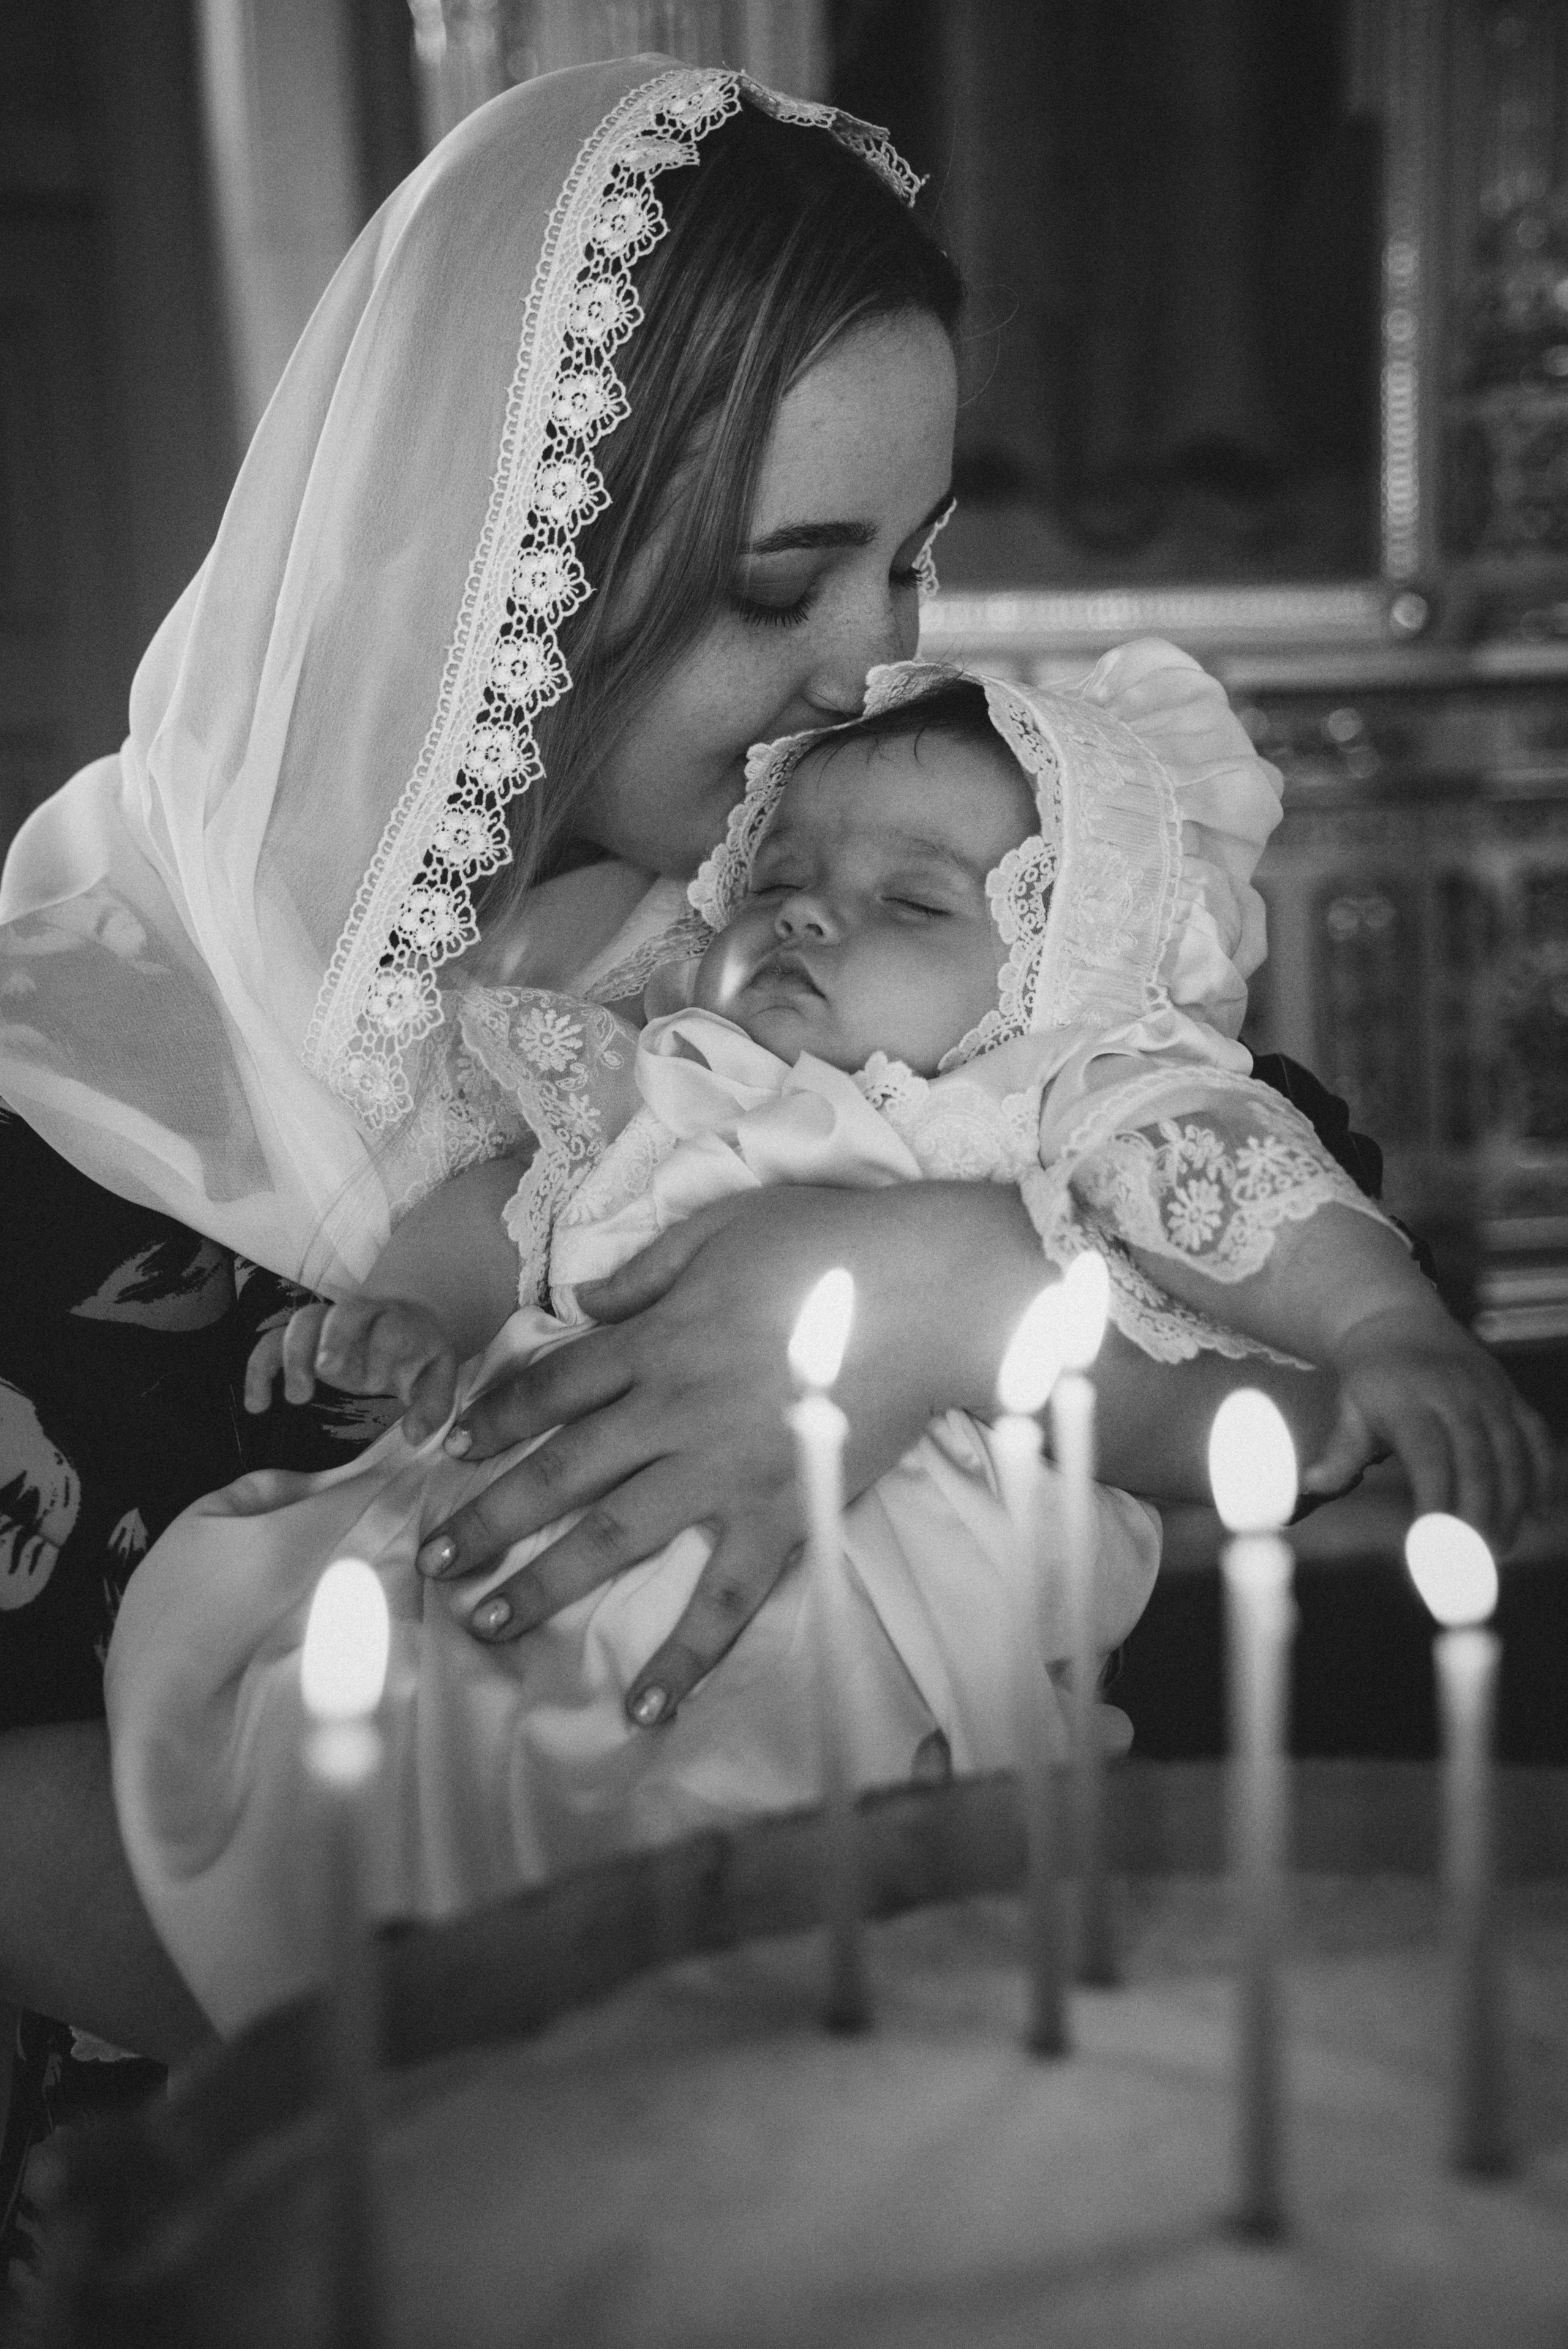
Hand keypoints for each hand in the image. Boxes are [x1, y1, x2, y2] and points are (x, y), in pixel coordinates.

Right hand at [243, 1295, 459, 1444]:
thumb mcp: (437, 1379)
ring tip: (297, 1398)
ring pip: (303, 1321)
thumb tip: (413, 1436)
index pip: (390, 1326)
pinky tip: (257, 1405)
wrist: (405, 1324)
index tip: (375, 1384)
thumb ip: (432, 1406)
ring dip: (294, 1354)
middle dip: (334, 1340)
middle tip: (328, 1371)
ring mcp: (328, 1327)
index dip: (381, 1351)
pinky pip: (272, 1342)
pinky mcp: (304, 1342)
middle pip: (343, 1313)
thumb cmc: (419, 1356)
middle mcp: (363, 1318)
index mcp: (401, 1323)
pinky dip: (259, 1368)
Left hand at [416, 1182, 1038, 1722]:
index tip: (451, 1447)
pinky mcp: (780, 1517)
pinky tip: (645, 1703)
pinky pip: (723, 1598)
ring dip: (543, 1582)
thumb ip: (647, 1269)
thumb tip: (584, 1300)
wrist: (929, 1291)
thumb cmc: (832, 1245)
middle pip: (559, 1470)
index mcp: (656, 1342)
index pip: (554, 1386)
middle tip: (432, 1561)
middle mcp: (671, 1412)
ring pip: (612, 1536)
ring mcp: (722, 1472)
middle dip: (489, 1515)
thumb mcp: (723, 1226)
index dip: (496, 1415)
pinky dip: (683, 1652)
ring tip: (483, 1624)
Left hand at [1301, 1304, 1553, 1545]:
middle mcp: (1454, 1394)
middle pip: (1477, 1463)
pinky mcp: (1509, 1393)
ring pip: (1511, 1455)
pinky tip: (1541, 1513)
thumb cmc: (1369, 1379)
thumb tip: (1310, 1486)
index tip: (1433, 1547)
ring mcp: (1487, 1392)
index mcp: (1409, 1401)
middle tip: (1475, 1562)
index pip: (1430, 1459)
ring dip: (1512, 1505)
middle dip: (1479, 1517)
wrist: (1397, 1319)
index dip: (1436, 1504)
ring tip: (1501, 1549)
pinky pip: (1535, 1436)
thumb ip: (1339, 1451)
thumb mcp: (1348, 1409)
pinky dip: (1542, 1474)